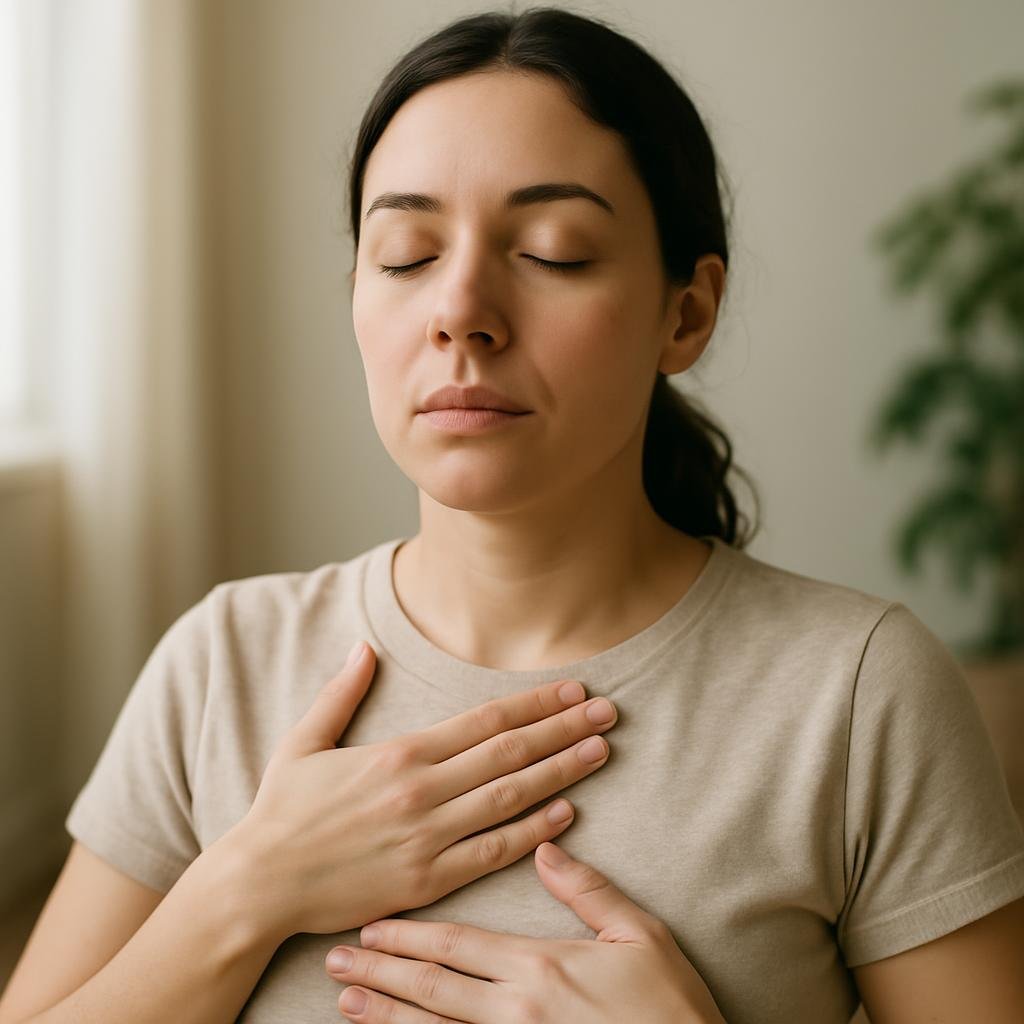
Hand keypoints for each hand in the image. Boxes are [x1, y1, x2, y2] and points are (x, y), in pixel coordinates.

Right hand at [230, 641, 619, 941]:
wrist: (258, 885)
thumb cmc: (281, 812)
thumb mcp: (304, 742)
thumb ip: (340, 692)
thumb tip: (363, 646)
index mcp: (399, 753)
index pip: (485, 720)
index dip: (535, 703)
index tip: (572, 688)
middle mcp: (422, 791)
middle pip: (509, 752)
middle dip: (564, 729)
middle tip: (608, 711)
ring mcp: (428, 838)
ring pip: (510, 798)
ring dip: (562, 772)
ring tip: (601, 751)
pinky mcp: (427, 881)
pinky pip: (492, 854)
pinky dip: (533, 832)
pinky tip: (566, 813)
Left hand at [325, 841, 726, 1023]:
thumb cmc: (670, 1005)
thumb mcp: (641, 936)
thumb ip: (589, 892)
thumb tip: (546, 844)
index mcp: (541, 966)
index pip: (459, 945)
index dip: (411, 933)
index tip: (371, 921)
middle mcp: (516, 1010)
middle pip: (433, 986)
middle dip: (381, 969)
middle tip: (335, 957)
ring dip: (386, 1012)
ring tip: (344, 998)